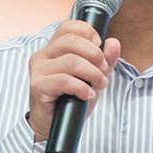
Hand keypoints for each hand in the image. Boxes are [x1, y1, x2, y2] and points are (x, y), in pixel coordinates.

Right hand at [28, 19, 120, 142]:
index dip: (87, 32)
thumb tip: (114, 43)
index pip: (68, 26)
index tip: (100, 45)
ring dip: (92, 73)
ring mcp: (39, 70)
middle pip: (72, 41)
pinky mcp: (38, 86)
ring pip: (71, 60)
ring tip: (99, 84)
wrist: (54, 126)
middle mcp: (43, 55)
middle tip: (103, 70)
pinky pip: (65, 80)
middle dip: (95, 54)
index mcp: (53, 47)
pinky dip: (82, 87)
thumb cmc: (71, 98)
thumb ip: (105, 59)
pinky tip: (87, 94)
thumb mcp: (94, 76)